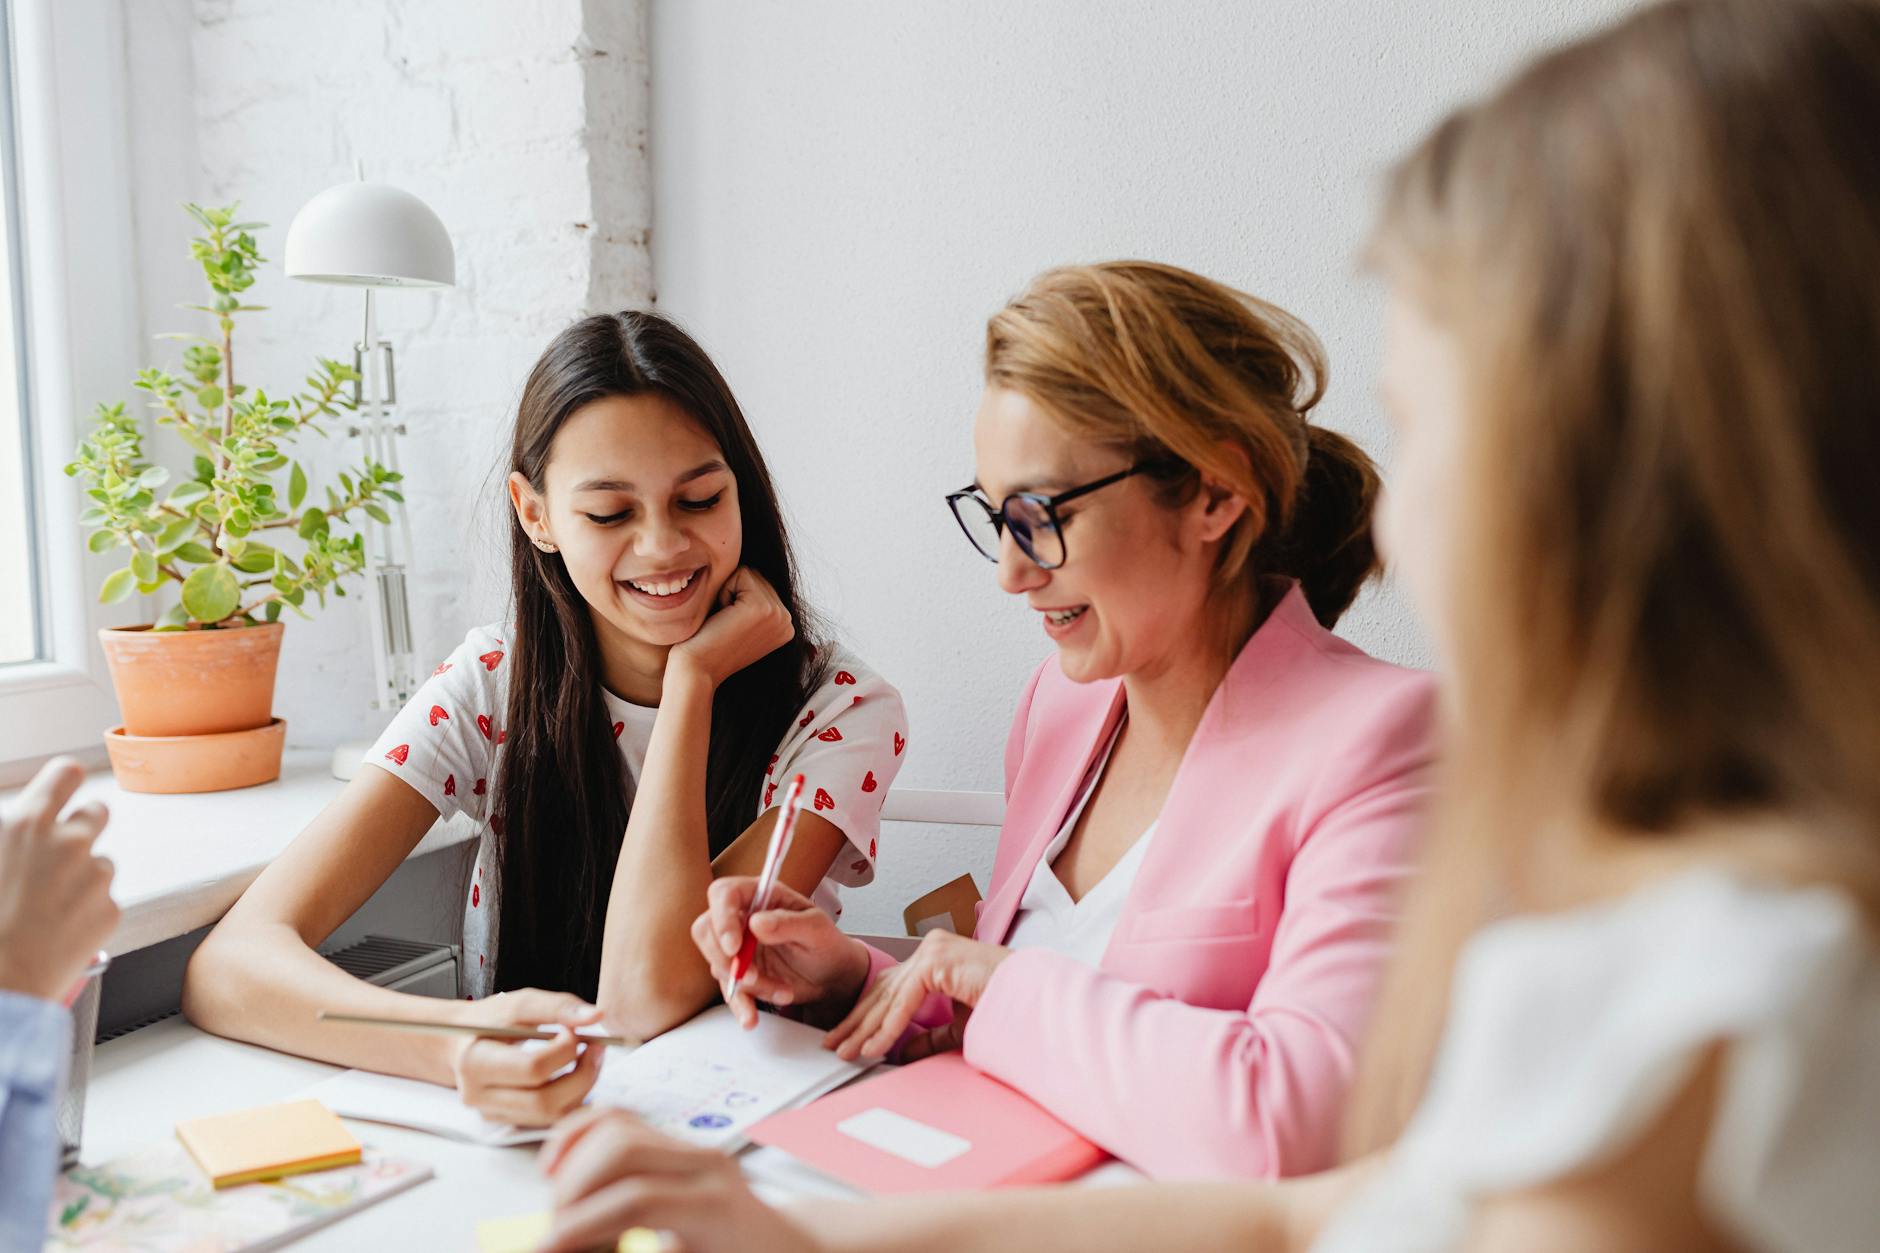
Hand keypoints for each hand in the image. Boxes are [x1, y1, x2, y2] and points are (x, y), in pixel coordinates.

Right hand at [0, 758, 117, 1002]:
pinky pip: (102, 901)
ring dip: (81, 876)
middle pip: (96, 812)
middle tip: (59, 853)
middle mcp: (69, 843)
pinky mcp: (111, 910)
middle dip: (82, 826)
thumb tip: (18, 824)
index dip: (65, 781)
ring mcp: (95, 876)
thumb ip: (8, 835)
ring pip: (100, 862)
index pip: (66, 773)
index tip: (63, 789)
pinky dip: (86, 911)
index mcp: (27, 825)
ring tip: (44, 906)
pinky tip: (56, 930)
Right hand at [450, 988, 605, 1126]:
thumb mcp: (520, 1003)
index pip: (533, 1069)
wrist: (460, 1043)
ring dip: (582, 1087)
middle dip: (583, 1074)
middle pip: (545, 1101)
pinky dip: (571, 1098)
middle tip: (596, 1048)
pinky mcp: (505, 1122)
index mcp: (476, 1063)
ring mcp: (491, 1114)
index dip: (565, 1049)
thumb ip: (558, 1007)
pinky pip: (548, 1119)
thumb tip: (597, 1016)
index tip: (574, 1030)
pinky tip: (574, 1074)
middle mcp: (479, 1097)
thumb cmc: (491, 1020)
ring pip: (551, 1115)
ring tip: (588, 1059)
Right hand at [538, 1108, 819, 1252]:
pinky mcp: (676, 1144)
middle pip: (621, 1150)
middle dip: (573, 1190)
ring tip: (561, 1212)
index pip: (636, 1200)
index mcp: (716, 1207)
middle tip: (553, 1233)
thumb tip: (576, 1246)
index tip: (545, 1248)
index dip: (580, 1227)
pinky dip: (581, 1136)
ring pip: (616, 1127)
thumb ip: (637, 1252)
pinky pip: (620, 1121)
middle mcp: (707, 1165)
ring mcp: (693, 1148)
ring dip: (573, 1164)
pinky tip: (556, 1169)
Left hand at [668, 566, 793, 688]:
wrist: (696, 671)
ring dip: (727, 593)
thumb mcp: (738, 622)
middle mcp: (787, 621)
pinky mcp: (763, 607)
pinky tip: (722, 618)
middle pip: (756, 575)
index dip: (736, 598)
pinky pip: (741, 573)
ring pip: (749, 572)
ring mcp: (779, 614)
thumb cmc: (706, 646)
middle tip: (724, 625)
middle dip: (733, 593)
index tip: (730, 628)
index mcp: (784, 625)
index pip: (760, 584)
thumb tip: (750, 568)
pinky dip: (724, 592)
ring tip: (723, 622)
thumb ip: (751, 600)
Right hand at [692, 877, 869, 1028]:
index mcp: (761, 895)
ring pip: (719, 964)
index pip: (724, 894)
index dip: (722, 918)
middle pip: (707, 929)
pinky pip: (729, 989)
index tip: (734, 946)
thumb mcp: (817, 930)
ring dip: (747, 985)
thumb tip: (757, 923)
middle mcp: (743, 918)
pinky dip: (740, 1005)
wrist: (832, 975)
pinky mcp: (740, 974)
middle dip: (724, 958)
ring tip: (783, 991)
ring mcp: (739, 947)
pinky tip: (751, 1017)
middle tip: (751, 976)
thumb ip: (789, 923)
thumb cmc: (827, 943)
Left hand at [824, 930, 1009, 1061]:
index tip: (846, 1036)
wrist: (1032, 993)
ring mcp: (932, 951)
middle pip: (882, 991)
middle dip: (855, 1023)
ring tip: (845, 1051)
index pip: (888, 987)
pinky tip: (873, 1047)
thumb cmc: (1003, 1002)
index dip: (864, 1014)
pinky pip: (905, 1002)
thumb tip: (903, 1050)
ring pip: (888, 997)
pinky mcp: (936, 962)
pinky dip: (887, 1028)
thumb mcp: (958, 1023)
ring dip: (864, 1029)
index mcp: (934, 957)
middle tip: (833, 1045)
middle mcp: (929, 949)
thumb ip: (930, 1034)